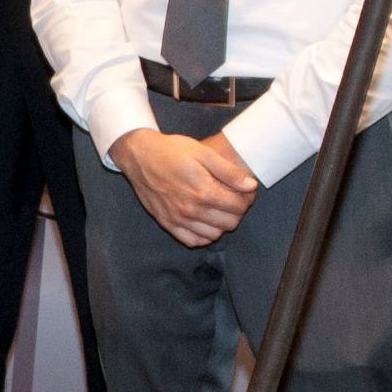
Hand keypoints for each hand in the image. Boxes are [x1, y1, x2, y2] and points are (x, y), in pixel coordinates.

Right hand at [112, 127, 258, 247]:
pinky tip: (205, 221)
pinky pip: (193, 241)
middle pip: (230, 223)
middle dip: (237, 211)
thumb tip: (251, 186)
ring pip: (214, 235)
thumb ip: (229, 172)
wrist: (140, 156)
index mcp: (203, 191)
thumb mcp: (204, 153)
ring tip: (219, 208)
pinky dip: (204, 235)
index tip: (245, 191)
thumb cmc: (172, 150)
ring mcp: (178, 219)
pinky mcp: (167, 224)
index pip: (239, 207)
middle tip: (233, 198)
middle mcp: (191, 210)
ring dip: (222, 224)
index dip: (247, 199)